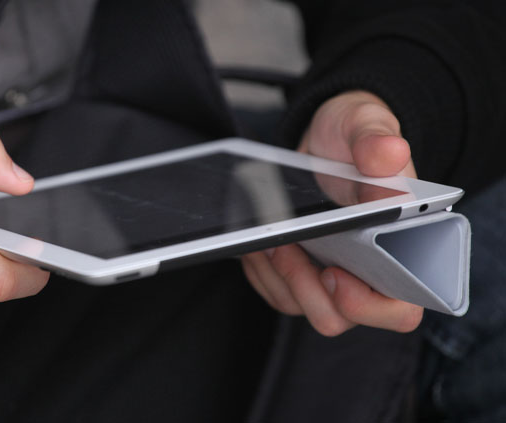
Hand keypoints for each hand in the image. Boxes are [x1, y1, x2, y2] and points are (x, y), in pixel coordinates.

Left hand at [241, 91, 422, 335]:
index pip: (398, 308)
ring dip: (278, 275)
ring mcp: (332, 275)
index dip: (367, 305)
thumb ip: (377, 139)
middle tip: (288, 246)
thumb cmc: (356, 134)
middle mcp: (370, 271)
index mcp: (404, 247)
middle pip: (338, 316)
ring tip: (270, 234)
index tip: (335, 272)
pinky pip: (275, 291)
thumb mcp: (366, 122)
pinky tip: (258, 238)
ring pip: (300, 306)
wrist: (325, 136)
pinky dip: (261, 268)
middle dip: (306, 288)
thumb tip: (389, 154)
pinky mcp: (302, 271)